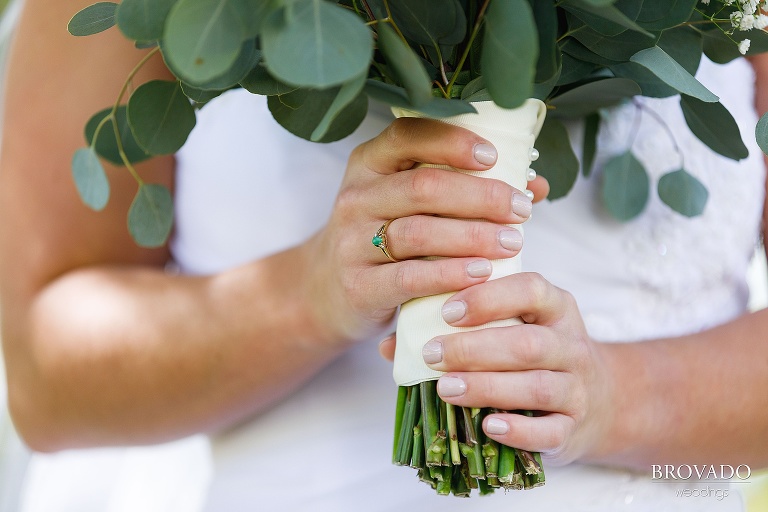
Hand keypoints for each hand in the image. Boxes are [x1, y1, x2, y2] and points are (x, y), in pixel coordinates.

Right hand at [300, 117, 546, 346]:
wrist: (326, 290)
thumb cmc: (384, 238)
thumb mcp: (409, 205)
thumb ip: (464, 189)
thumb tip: (536, 185)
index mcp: (369, 164)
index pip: (408, 136)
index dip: (453, 142)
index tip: (493, 157)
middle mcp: (356, 197)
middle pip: (423, 187)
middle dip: (480, 196)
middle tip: (520, 209)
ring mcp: (352, 242)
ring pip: (418, 232)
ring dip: (473, 236)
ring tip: (512, 243)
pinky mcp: (358, 285)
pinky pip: (408, 277)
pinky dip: (449, 274)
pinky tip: (481, 274)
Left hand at [380, 272, 614, 464]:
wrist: (598, 401)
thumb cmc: (534, 356)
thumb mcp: (510, 329)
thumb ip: (456, 328)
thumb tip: (391, 344)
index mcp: (555, 308)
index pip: (531, 289)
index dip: (489, 297)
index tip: (447, 310)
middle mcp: (571, 345)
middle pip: (529, 343)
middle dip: (475, 348)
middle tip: (432, 354)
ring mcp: (577, 389)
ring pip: (538, 386)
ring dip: (488, 387)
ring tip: (446, 388)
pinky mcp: (573, 429)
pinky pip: (549, 431)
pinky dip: (517, 430)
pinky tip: (486, 425)